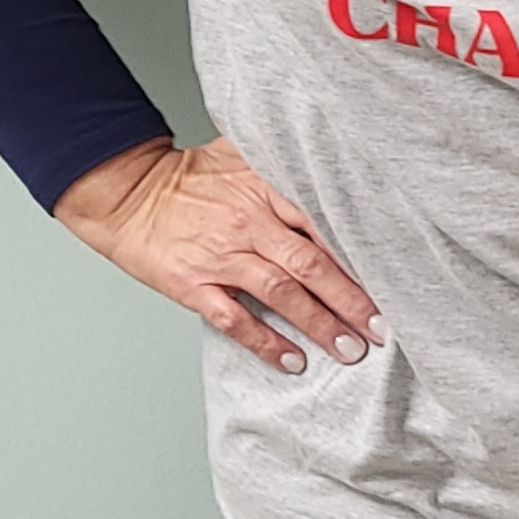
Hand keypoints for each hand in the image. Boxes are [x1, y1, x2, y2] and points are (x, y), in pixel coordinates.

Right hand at [53, 135, 383, 373]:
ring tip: (351, 350)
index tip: (393, 278)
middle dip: (351, 299)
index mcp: (264, 189)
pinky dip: (265, 343)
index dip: (360, 252)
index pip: (323, 223)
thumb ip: (287, 166)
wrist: (125, 194)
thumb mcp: (241, 157)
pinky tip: (293, 361)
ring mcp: (220, 257)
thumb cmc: (191, 180)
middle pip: (311, 264)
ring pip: (280, 294)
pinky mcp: (192, 284)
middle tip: (382, 328)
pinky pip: (234, 320)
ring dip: (319, 325)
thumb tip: (344, 166)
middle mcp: (247, 223)